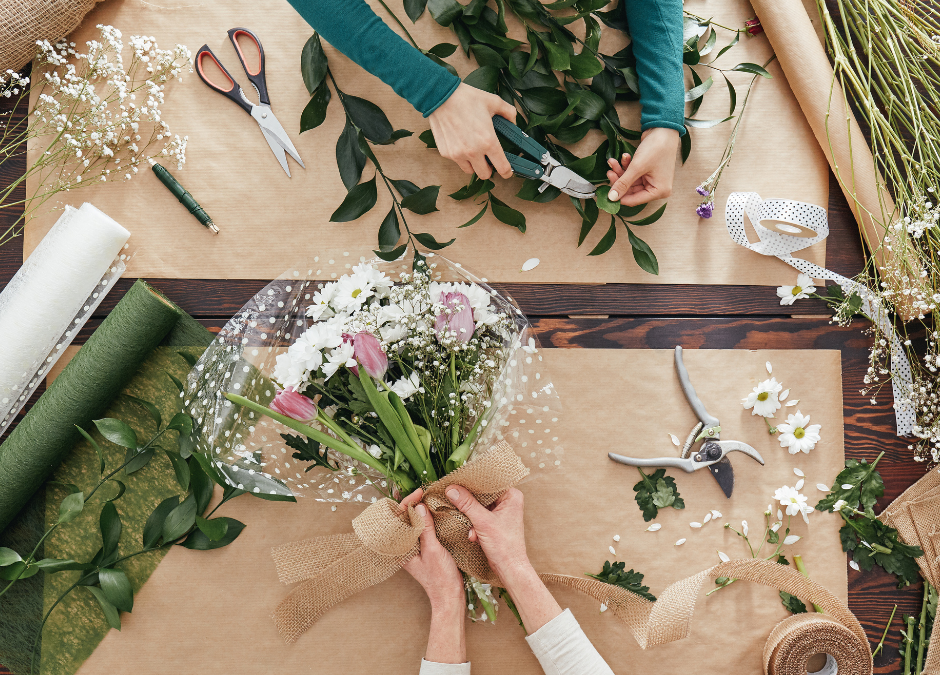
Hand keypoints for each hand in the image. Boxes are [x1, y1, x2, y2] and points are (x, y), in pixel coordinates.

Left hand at [400, 488, 466, 664]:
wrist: (448, 596)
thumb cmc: (439, 578)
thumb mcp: (433, 550)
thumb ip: (424, 528)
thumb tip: (419, 506)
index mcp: (400, 549)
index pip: (398, 519)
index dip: (407, 503)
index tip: (419, 493)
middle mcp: (403, 547)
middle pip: (401, 519)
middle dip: (409, 503)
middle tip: (420, 491)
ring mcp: (412, 547)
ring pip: (410, 523)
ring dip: (416, 509)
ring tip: (423, 496)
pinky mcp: (421, 548)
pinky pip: (419, 529)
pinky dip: (423, 518)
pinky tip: (430, 511)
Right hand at [429, 83, 516, 179]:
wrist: (441, 96)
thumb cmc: (466, 98)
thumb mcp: (494, 101)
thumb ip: (508, 113)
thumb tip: (513, 122)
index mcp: (488, 141)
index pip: (502, 167)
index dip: (507, 172)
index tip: (507, 171)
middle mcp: (473, 152)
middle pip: (485, 175)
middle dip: (489, 169)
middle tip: (488, 159)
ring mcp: (458, 154)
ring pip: (470, 171)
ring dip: (474, 164)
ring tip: (474, 151)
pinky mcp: (446, 153)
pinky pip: (457, 161)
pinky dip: (461, 156)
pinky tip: (461, 142)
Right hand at [446, 485, 561, 632]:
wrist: (509, 568)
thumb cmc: (504, 546)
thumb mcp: (482, 522)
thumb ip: (467, 504)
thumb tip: (451, 489)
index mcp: (511, 496)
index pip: (488, 482)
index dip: (472, 482)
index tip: (455, 482)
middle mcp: (508, 501)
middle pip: (482, 494)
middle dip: (469, 503)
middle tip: (454, 501)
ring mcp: (502, 512)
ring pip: (479, 506)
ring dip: (471, 517)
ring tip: (470, 528)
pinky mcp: (496, 522)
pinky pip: (480, 516)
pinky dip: (474, 525)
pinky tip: (473, 536)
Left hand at [606, 127, 680, 206]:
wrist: (663, 128)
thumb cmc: (656, 148)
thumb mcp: (637, 167)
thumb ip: (623, 183)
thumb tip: (611, 198)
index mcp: (659, 191)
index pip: (635, 200)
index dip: (620, 197)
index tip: (606, 194)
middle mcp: (657, 187)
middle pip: (631, 190)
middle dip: (619, 180)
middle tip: (609, 172)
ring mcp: (652, 179)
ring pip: (630, 181)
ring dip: (620, 171)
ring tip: (613, 162)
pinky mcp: (647, 171)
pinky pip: (633, 173)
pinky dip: (626, 166)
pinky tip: (624, 157)